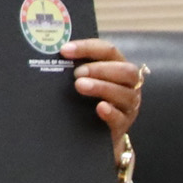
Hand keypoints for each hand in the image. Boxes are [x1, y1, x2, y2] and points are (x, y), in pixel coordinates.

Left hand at [61, 38, 143, 152]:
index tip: (64, 50)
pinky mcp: (123, 125)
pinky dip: (110, 111)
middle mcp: (128, 84)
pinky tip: (99, 107)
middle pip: (124, 71)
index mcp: (118, 66)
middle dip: (99, 69)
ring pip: (124, 93)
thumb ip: (76, 69)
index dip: (86, 48)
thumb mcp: (85, 81)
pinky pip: (120, 118)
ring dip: (101, 87)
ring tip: (80, 86)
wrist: (94, 134)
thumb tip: (53, 58)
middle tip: (76, 73)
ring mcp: (128, 105)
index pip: (108, 50)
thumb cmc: (88, 100)